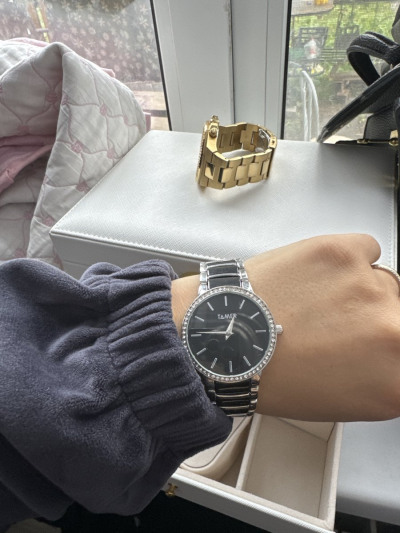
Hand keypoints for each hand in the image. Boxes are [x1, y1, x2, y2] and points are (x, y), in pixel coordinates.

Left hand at [172, 234, 399, 421]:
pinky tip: (317, 278)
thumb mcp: (343, 400)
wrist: (223, 338)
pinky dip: (348, 261)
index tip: (381, 339)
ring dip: (359, 291)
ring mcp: (370, 286)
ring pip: (385, 281)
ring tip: (316, 302)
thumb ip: (383, 376)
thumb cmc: (268, 375)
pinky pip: (366, 250)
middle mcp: (392, 329)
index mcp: (394, 379)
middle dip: (379, 319)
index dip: (391, 345)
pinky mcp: (344, 251)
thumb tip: (394, 356)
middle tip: (341, 326)